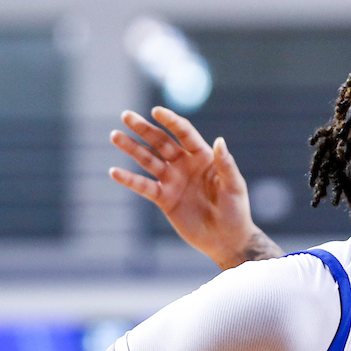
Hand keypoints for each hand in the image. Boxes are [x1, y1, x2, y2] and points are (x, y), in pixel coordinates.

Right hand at [109, 107, 278, 269]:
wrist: (226, 239)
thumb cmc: (236, 210)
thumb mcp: (234, 186)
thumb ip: (226, 164)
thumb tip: (219, 140)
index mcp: (204, 157)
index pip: (184, 133)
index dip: (171, 121)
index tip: (156, 111)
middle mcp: (185, 165)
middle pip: (161, 142)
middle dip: (144, 128)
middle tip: (125, 115)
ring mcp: (173, 181)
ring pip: (148, 160)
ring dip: (132, 148)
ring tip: (115, 136)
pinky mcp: (164, 198)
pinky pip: (143, 186)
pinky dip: (129, 179)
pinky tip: (114, 171)